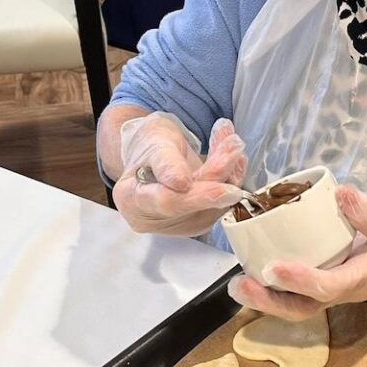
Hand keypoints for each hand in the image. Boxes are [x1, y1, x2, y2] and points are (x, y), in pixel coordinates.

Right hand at [113, 112, 245, 235]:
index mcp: (131, 200)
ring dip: (229, 173)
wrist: (155, 153)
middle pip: (193, 206)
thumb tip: (180, 182)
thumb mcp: (154, 142)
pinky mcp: (196, 221)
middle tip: (235, 147)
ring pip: (212, 205)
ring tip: (233, 143)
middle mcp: (152, 219)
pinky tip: (235, 157)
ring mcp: (176, 224)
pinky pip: (220, 204)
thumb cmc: (150, 145)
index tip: (225, 186)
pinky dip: (231, 178)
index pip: (167, 202)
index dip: (198, 196)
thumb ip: (166, 162)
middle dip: (218, 176)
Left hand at [227, 185, 366, 320]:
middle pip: (303, 307)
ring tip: (236, 283)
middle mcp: (342, 290)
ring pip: (295, 303)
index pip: (328, 287)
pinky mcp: (322, 277)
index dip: (300, 280)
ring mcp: (330, 288)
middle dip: (269, 301)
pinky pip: (293, 290)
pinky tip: (249, 267)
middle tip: (240, 285)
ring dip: (264, 298)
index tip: (272, 268)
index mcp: (362, 278)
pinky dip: (270, 284)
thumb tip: (341, 193)